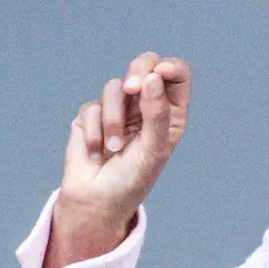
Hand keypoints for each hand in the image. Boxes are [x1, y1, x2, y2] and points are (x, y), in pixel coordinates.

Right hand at [45, 53, 192, 267]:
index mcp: (170, 114)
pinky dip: (94, 131)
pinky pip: (91, 108)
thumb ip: (156, 113)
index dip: (170, 68)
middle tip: (132, 88)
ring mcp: (118, 109)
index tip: (159, 73)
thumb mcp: (154, 150)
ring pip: (115, 87)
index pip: (177, 77)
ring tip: (115, 148)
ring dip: (113, 119)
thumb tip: (152, 78)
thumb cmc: (134, 180)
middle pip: (146, 66)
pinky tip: (97, 153)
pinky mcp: (91, 116)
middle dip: (138, 72)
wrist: (98, 201)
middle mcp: (146, 106)